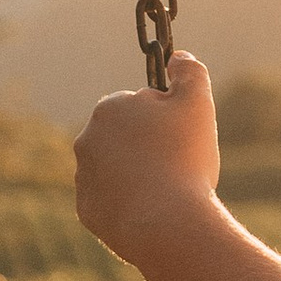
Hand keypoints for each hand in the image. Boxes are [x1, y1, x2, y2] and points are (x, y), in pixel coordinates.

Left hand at [73, 50, 222, 274]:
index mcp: (109, 108)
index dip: (166, 119)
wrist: (165, 223)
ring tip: (166, 190)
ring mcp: (84, 177)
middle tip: (177, 164)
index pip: (141, 105)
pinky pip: (111, 200)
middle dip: (147, 146)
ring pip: (117, 169)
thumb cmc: (183, 158)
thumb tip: (178, 57)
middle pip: (126, 137)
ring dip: (137, 174)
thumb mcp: (197, 104)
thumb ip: (190, 73)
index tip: (181, 138)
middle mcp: (87, 139)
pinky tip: (152, 210)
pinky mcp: (87, 209)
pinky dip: (129, 202)